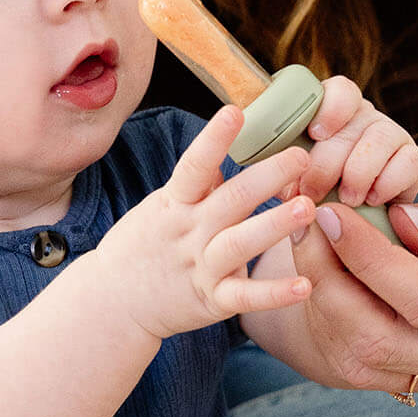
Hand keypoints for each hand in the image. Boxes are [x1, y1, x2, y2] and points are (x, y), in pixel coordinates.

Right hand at [95, 106, 315, 339]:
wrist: (111, 304)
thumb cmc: (140, 248)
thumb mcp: (161, 208)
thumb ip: (196, 186)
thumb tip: (227, 157)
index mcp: (175, 203)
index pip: (194, 166)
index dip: (214, 139)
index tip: (235, 112)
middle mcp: (189, 232)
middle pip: (231, 200)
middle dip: (268, 176)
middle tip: (302, 157)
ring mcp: (200, 267)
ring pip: (240, 244)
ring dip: (274, 225)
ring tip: (307, 208)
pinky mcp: (211, 301)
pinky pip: (245, 296)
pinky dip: (273, 293)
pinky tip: (304, 284)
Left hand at [286, 170, 417, 395]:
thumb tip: (398, 221)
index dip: (370, 259)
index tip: (333, 212)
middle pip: (388, 343)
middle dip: (335, 282)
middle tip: (307, 222)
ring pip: (378, 362)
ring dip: (334, 303)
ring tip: (311, 240)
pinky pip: (387, 360)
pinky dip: (350, 317)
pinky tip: (333, 269)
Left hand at [295, 75, 417, 207]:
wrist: (350, 223)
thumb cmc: (315, 196)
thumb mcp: (295, 179)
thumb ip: (290, 173)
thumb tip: (288, 187)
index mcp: (332, 112)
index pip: (341, 90)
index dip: (330, 108)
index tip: (316, 134)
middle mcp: (364, 116)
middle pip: (351, 124)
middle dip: (327, 162)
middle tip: (312, 192)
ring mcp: (391, 135)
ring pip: (378, 141)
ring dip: (358, 173)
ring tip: (345, 199)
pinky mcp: (413, 159)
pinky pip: (409, 161)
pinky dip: (387, 183)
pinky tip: (372, 199)